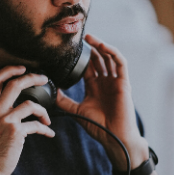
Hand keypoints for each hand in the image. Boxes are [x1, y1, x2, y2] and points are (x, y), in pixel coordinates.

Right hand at [0, 66, 54, 174]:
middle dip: (32, 77)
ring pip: (31, 104)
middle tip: (43, 78)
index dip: (9, 69)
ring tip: (47, 118)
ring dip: (44, 111)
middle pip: (15, 84)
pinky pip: (36, 125)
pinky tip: (48, 133)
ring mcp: (5, 120)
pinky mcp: (16, 132)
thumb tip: (14, 101)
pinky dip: (45, 129)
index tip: (21, 67)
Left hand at [56, 34, 149, 170]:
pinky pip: (120, 63)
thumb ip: (64, 100)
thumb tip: (50, 91)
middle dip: (90, 48)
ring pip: (109, 58)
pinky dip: (113, 53)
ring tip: (89, 38)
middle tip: (79, 37)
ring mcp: (115, 81)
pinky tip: (102, 46)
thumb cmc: (98, 126)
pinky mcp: (124, 82)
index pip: (88, 66)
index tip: (70, 47)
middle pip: (98, 59)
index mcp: (95, 86)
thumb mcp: (76, 111)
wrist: (114, 137)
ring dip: (100, 46)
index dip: (81, 56)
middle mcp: (105, 82)